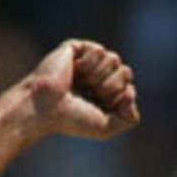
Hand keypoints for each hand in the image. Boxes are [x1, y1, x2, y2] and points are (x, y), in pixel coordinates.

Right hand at [24, 40, 140, 138]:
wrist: (45, 107)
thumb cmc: (71, 119)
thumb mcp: (105, 128)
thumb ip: (129, 119)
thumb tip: (131, 92)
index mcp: (106, 95)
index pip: (129, 89)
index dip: (118, 98)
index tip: (99, 105)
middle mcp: (99, 77)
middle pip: (126, 72)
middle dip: (110, 86)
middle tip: (90, 93)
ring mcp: (88, 62)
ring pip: (115, 59)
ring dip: (99, 75)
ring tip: (81, 82)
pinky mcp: (77, 48)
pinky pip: (99, 50)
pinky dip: (89, 63)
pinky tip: (74, 70)